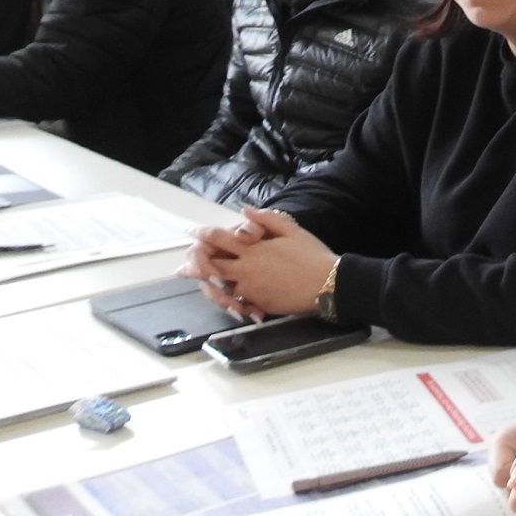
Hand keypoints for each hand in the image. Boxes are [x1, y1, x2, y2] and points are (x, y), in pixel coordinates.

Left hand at [179, 207, 332, 318]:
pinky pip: (238, 302)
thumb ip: (265, 219)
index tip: (191, 231)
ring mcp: (251, 290)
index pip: (218, 239)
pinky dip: (230, 300)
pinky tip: (227, 298)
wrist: (330, 285)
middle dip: (195, 264)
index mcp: (253, 250)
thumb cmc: (313, 256)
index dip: (201, 234)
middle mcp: (247, 270)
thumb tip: (244, 211)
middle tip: (185, 266)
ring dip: (209, 285)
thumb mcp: (292, 230)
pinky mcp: (260, 305)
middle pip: (210, 267)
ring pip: (220, 288)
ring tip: (202, 283)